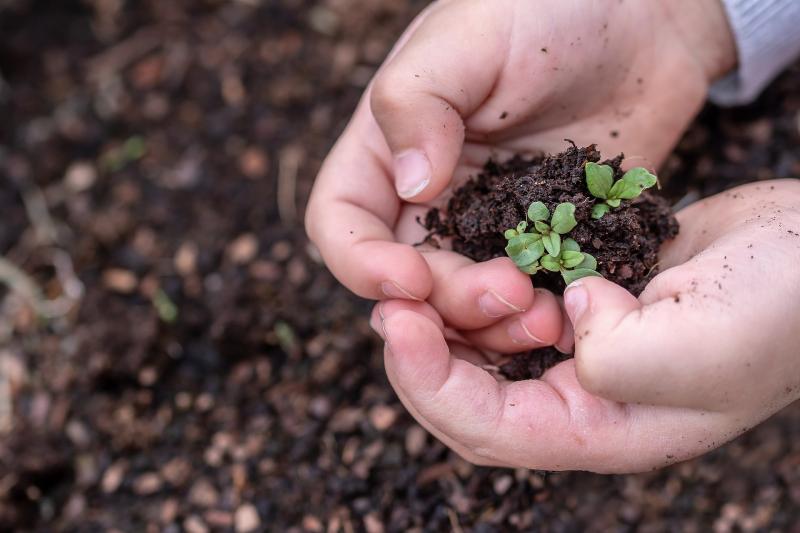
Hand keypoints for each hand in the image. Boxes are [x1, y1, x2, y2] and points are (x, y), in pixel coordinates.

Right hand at [306, 0, 734, 351]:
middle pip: (408, 279)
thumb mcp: (469, 38)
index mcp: (389, 149)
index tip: (410, 279)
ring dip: (493, 324)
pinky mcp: (546, 240)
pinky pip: (531, 293)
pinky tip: (572, 313)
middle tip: (506, 294)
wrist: (644, 17)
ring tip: (544, 315)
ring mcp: (490, 224)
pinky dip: (541, 315)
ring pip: (466, 302)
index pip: (341, 223)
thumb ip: (418, 103)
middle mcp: (431, 197)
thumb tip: (409, 187)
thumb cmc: (547, 7)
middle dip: (446, 301)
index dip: (361, 264)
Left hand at [371, 181, 799, 471]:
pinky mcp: (587, 304)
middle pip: (471, 397)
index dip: (430, 382)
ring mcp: (584, 351)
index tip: (397, 322)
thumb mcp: (696, 348)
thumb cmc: (778, 310)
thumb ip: (613, 356)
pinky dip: (484, 290)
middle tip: (389, 301)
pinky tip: (468, 261)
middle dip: (422, 355)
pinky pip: (515, 308)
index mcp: (604, 430)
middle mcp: (585, 400)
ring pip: (486, 352)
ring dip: (449, 321)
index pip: (488, 428)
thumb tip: (566, 316)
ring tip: (418, 280)